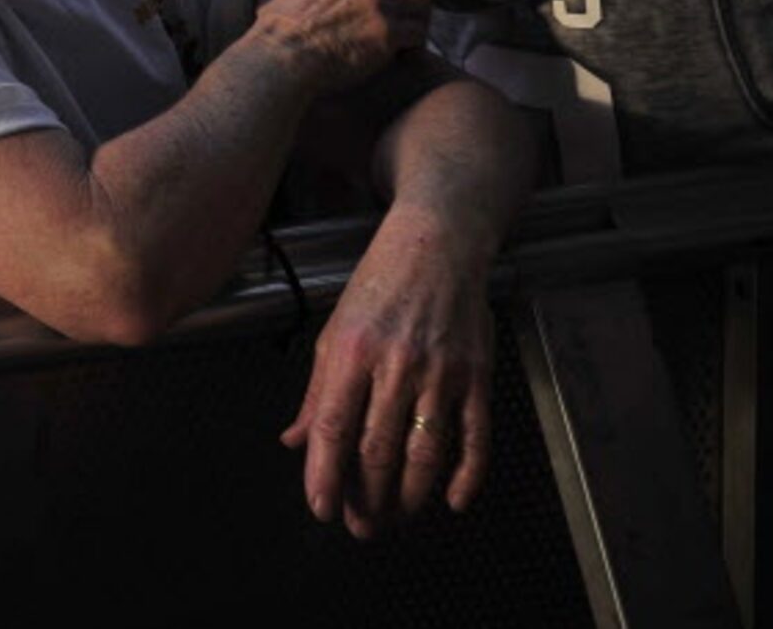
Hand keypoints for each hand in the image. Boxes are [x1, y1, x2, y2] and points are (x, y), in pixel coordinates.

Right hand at [250, 0, 430, 96]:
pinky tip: (405, 56)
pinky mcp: (387, 32)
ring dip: (419, 20)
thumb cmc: (273, 35)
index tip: (384, 7)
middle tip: (406, 22)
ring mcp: (376, 4)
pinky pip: (418, 32)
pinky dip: (416, 45)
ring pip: (421, 1)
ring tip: (410, 39)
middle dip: (410, 0)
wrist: (280, 61)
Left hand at [280, 204, 494, 536]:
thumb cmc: (378, 286)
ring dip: (411, 495)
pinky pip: (475, 436)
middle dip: (368, 497)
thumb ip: (318, 392)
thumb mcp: (335, 331)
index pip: (334, 427)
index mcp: (352, 352)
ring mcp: (442, 372)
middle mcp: (396, 365)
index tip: (321, 508)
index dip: (326, 475)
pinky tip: (452, 501)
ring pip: (426, 451)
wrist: (436, 245)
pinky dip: (467, 475)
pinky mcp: (477, 375)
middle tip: (362, 527)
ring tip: (396, 519)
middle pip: (379, 449)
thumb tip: (294, 441)